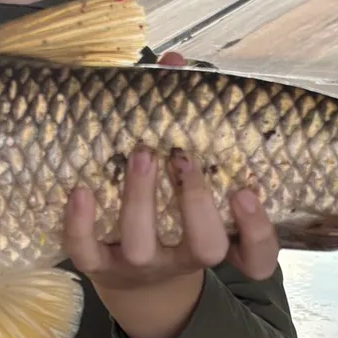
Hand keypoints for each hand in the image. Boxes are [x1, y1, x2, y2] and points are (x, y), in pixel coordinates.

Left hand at [64, 54, 278, 337]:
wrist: (131, 277)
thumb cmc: (167, 212)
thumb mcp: (185, 180)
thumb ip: (185, 119)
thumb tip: (173, 61)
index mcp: (218, 239)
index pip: (257, 255)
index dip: (258, 231)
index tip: (246, 191)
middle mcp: (184, 259)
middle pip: (205, 247)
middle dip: (195, 203)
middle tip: (182, 157)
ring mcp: (141, 265)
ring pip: (142, 247)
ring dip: (139, 200)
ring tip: (140, 156)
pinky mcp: (100, 268)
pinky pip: (87, 253)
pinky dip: (80, 224)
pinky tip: (80, 190)